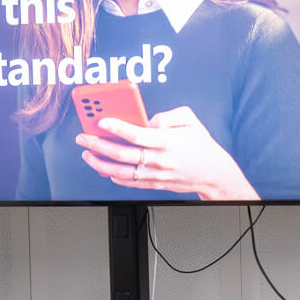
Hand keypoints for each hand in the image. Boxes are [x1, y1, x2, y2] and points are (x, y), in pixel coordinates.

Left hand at [76, 106, 259, 200]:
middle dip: (98, 144)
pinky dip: (113, 176)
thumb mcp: (191, 121)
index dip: (116, 127)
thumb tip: (147, 120)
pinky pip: (129, 182)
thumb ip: (168, 115)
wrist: (215, 174)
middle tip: (84, 137)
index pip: (136, 134)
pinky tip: (104, 169)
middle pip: (122, 153)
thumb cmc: (202, 146)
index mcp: (167, 141)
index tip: (101, 121)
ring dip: (99, 163)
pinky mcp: (155, 184)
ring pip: (120, 171)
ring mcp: (155, 174)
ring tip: (87, 154)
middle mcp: (159, 159)